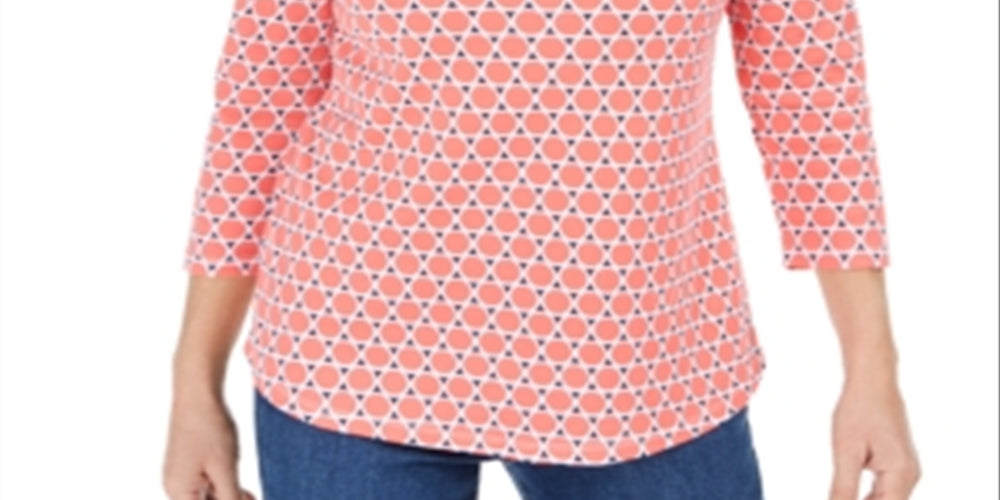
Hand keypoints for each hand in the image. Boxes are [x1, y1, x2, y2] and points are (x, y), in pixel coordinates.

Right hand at [162, 394, 255, 499]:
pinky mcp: (190, 465)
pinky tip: (245, 491)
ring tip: (250, 496)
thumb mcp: (225, 469)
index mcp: (179, 492)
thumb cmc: (210, 429)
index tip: (243, 498)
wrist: (198, 393)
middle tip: (252, 497)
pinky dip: (225, 490)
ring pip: (208, 498)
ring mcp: (182, 475)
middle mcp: (176, 487)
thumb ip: (230, 499)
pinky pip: (208, 486)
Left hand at [828, 379, 920, 499]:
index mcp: (901, 474)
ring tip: (839, 495)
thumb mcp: (845, 451)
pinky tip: (846, 496)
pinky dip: (866, 498)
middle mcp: (910, 476)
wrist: (873, 381)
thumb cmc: (858, 410)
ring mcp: (906, 471)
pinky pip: (884, 491)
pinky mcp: (897, 465)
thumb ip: (843, 488)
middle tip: (836, 497)